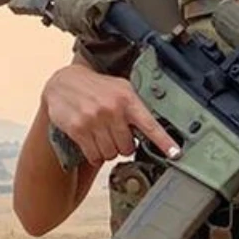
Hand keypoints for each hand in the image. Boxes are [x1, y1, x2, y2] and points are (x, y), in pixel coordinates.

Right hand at [41, 65, 178, 167]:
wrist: (63, 82)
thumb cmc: (96, 88)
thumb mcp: (120, 89)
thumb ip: (136, 107)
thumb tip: (154, 129)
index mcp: (127, 99)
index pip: (150, 125)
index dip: (164, 142)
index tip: (175, 154)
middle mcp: (112, 109)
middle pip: (128, 147)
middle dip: (122, 144)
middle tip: (115, 133)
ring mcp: (94, 120)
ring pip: (111, 154)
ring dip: (108, 150)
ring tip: (102, 135)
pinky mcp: (78, 129)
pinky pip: (94, 156)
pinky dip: (95, 154)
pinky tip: (92, 141)